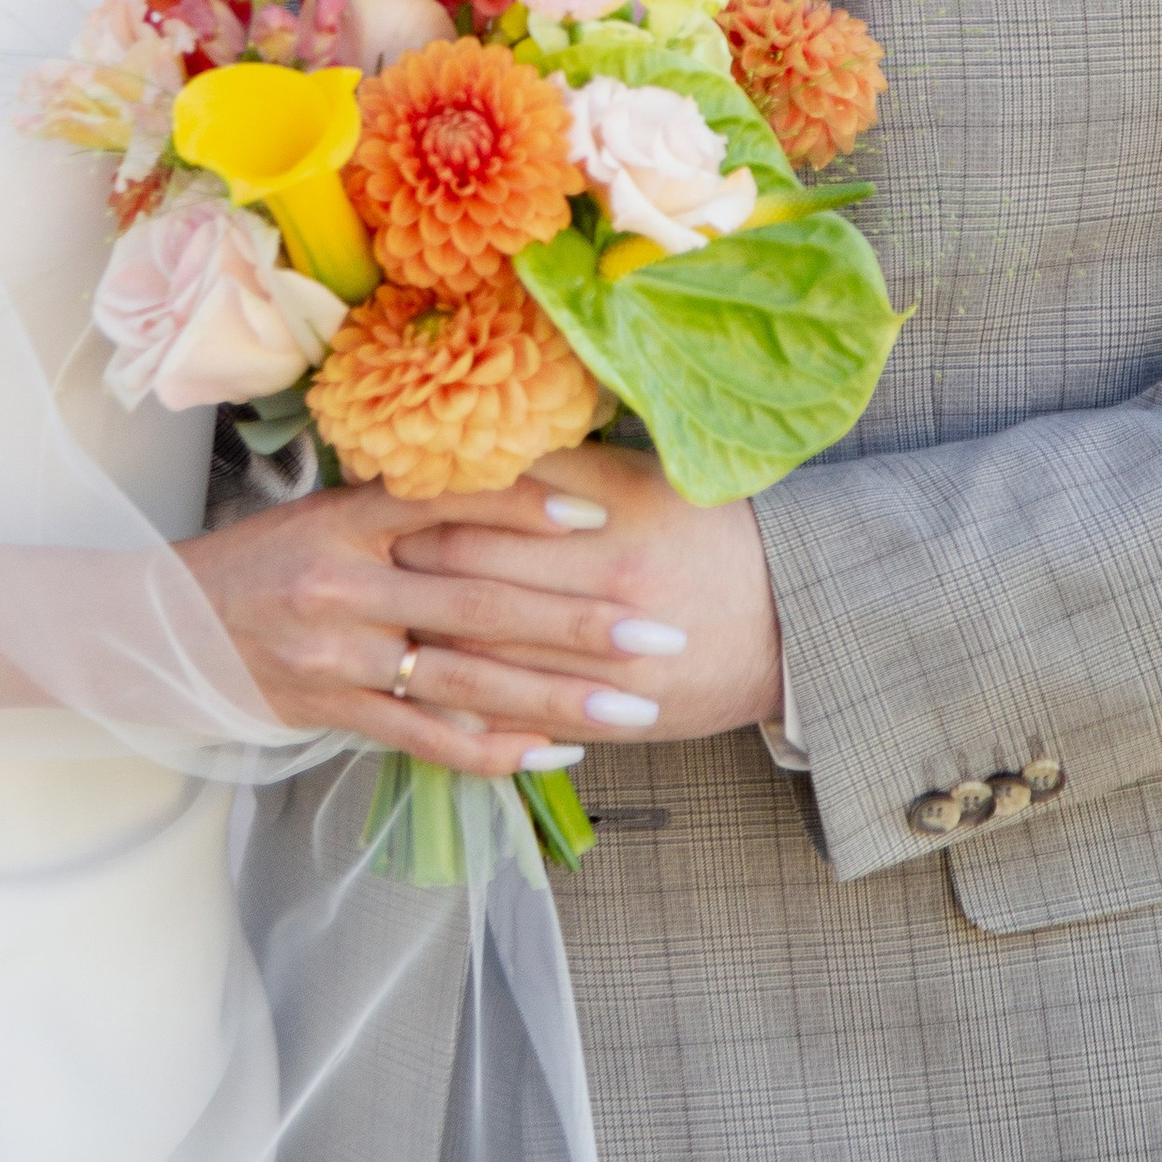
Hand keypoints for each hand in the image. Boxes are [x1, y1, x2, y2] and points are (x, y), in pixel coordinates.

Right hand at [180, 469, 696, 775]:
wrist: (159, 628)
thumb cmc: (257, 562)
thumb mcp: (322, 513)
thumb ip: (404, 511)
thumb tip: (515, 494)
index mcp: (348, 519)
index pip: (453, 505)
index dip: (529, 511)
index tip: (602, 521)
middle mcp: (346, 583)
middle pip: (481, 604)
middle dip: (580, 622)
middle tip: (661, 633)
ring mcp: (339, 654)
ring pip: (467, 680)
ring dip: (559, 697)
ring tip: (636, 708)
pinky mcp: (331, 711)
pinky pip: (426, 737)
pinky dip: (494, 748)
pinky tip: (555, 752)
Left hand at [388, 445, 784, 749]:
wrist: (798, 623)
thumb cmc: (716, 535)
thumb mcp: (649, 482)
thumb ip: (563, 466)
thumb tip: (477, 440)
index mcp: (609, 534)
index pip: (480, 523)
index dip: (418, 516)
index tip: (380, 505)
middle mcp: (603, 603)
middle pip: (470, 592)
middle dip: (409, 577)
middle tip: (364, 559)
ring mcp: (606, 671)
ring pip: (486, 661)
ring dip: (427, 644)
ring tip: (384, 619)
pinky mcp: (612, 720)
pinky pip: (522, 719)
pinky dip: (471, 707)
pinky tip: (431, 690)